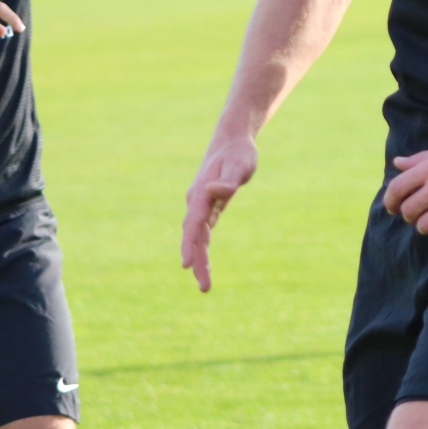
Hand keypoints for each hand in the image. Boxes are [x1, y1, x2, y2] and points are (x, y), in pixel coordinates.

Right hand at [182, 134, 258, 291]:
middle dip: (197, 262)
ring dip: (199, 260)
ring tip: (205, 286)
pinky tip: (203, 266)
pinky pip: (202, 233)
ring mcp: (200, 205)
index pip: (193, 223)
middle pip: (193, 236)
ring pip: (197, 237)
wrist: (231, 140)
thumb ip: (229, 180)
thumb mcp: (240, 164)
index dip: (189, 244)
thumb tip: (215, 191)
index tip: (187, 264)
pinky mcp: (208, 208)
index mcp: (201, 193)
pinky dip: (202, 249)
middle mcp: (197, 201)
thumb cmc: (239, 152)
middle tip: (205, 288)